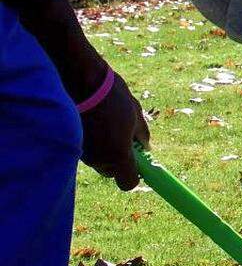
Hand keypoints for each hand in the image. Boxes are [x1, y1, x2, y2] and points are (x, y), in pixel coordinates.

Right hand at [79, 71, 147, 190]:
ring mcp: (83, 154)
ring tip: (107, 124)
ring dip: (105, 150)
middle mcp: (99, 160)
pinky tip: (94, 123)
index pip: (128, 183)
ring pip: (99, 161)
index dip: (135, 174)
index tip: (139, 161)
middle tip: (123, 138)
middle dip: (119, 160)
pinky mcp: (72, 144)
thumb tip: (145, 147)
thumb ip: (141, 135)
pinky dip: (93, 142)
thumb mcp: (136, 114)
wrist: (81, 82)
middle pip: (112, 171)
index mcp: (118, 156)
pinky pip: (88, 151)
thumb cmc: (113, 97)